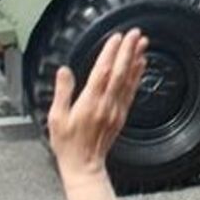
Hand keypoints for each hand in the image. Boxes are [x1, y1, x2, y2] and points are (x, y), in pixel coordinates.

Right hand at [48, 29, 147, 182]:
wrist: (84, 166)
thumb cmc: (68, 144)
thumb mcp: (56, 118)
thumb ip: (62, 92)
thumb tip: (64, 71)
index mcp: (89, 103)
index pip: (102, 72)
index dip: (110, 53)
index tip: (116, 38)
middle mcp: (105, 104)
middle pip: (120, 72)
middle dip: (128, 51)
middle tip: (134, 34)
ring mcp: (116, 109)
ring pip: (129, 80)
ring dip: (136, 60)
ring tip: (142, 44)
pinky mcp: (121, 115)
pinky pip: (131, 91)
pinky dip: (137, 76)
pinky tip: (141, 65)